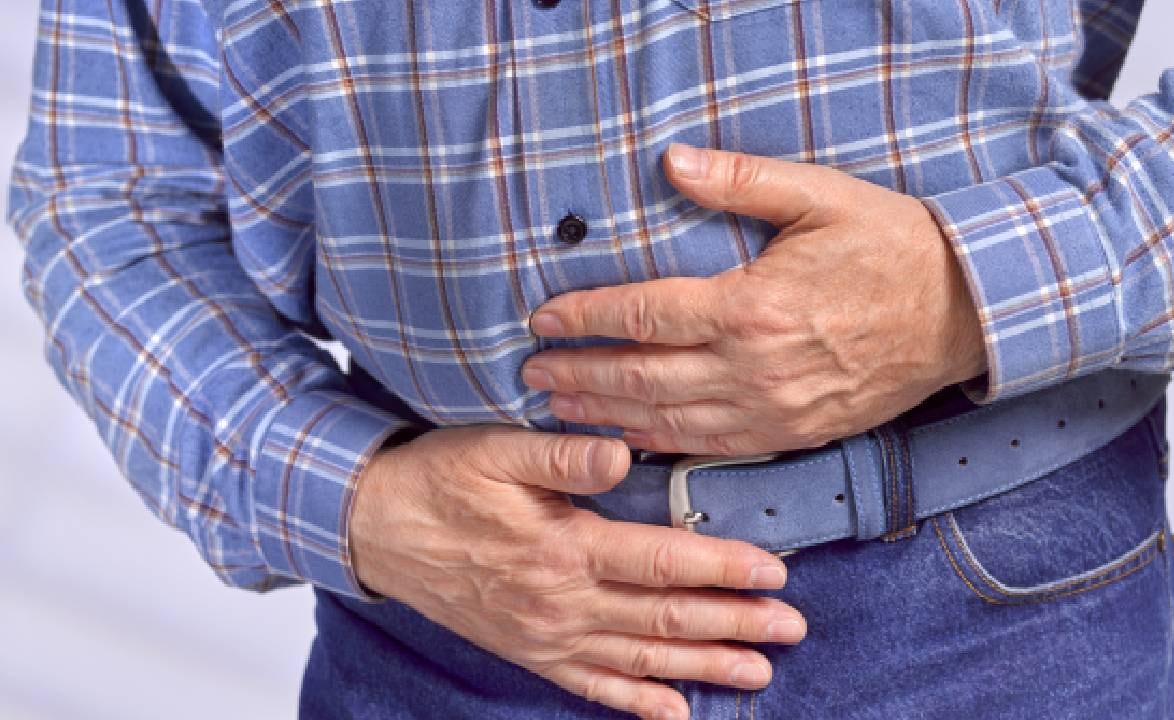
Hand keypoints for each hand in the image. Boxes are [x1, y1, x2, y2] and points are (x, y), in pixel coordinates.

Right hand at [350, 425, 806, 719]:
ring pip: (640, 658)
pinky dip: (634, 701)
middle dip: (734, 625)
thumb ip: (564, 453)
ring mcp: (545, 636)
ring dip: (701, 666)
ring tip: (756, 673)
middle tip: (792, 628)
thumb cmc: (441, 481)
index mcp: (563, 548)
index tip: (774, 573)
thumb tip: (624, 454)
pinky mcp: (529, 651)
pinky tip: (671, 713)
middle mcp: (561, 603)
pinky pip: (590, 686)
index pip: (662, 563)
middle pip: (664, 618)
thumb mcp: (497, 450)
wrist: (375, 528)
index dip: (723, 568)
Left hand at [520, 144, 986, 455]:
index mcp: (751, 305)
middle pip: (642, 376)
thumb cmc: (891, 247)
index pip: (644, 315)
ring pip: (668, 419)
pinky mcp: (793, 432)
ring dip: (607, 414)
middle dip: (579, 374)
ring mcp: (773, 408)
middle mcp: (754, 366)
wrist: (962, 312)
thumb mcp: (819, 196)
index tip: (542, 319)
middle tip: (532, 372)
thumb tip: (672, 161)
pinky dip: (661, 444)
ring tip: (560, 408)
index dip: (586, 317)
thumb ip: (740, 181)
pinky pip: (712, 447)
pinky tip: (628, 439)